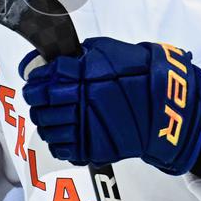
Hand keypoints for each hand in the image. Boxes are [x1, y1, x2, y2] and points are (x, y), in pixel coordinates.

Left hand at [19, 37, 200, 174]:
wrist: (167, 105)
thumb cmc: (140, 73)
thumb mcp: (108, 52)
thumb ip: (81, 55)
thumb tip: (58, 60)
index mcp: (82, 75)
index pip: (44, 79)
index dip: (35, 82)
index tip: (33, 82)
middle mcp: (80, 100)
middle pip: (41, 104)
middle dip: (36, 101)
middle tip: (37, 100)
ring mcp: (86, 126)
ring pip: (47, 128)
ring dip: (44, 122)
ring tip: (48, 118)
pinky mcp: (93, 147)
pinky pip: (62, 149)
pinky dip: (56, 142)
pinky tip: (60, 135)